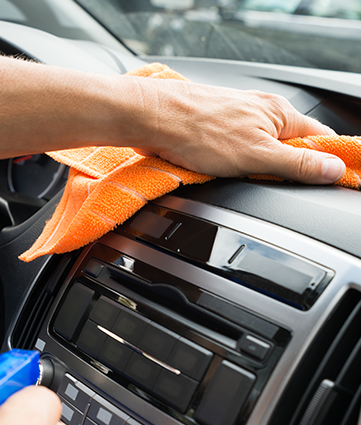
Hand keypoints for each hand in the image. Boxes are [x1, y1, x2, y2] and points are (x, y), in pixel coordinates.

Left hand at [131, 79, 345, 183]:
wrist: (153, 119)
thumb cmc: (199, 130)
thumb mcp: (258, 156)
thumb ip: (298, 164)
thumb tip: (333, 168)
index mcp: (279, 114)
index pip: (320, 138)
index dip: (327, 161)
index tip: (329, 180)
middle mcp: (261, 112)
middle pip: (290, 147)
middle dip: (285, 169)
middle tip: (270, 182)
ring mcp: (239, 120)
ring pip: (261, 152)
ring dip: (256, 168)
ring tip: (239, 173)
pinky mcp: (218, 129)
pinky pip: (238, 152)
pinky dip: (235, 165)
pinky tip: (223, 169)